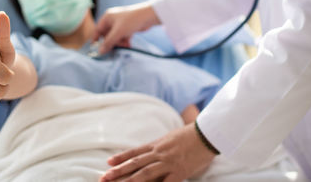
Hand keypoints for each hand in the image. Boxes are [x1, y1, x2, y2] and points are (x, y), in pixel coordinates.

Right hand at [94, 3, 160, 53]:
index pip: (98, 30)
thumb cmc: (132, 20)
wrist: (149, 16)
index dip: (96, 39)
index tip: (95, 49)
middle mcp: (112, 20)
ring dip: (119, 43)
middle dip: (111, 43)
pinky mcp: (127, 28)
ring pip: (115, 37)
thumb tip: (100, 51)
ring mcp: (120, 24)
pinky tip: (128, 46)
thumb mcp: (118, 32)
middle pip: (107, 35)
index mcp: (107, 17)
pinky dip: (124, 42)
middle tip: (114, 49)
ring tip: (125, 46)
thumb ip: (108, 42)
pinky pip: (122, 37)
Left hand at [99, 123, 215, 181]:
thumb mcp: (170, 138)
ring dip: (129, 180)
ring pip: (145, 173)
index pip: (135, 152)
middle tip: (104, 178)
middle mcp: (159, 153)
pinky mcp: (179, 172)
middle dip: (119, 172)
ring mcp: (168, 163)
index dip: (121, 158)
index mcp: (157, 144)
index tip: (108, 163)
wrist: (206, 134)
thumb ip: (160, 146)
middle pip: (135, 164)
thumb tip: (151, 152)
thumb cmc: (190, 135)